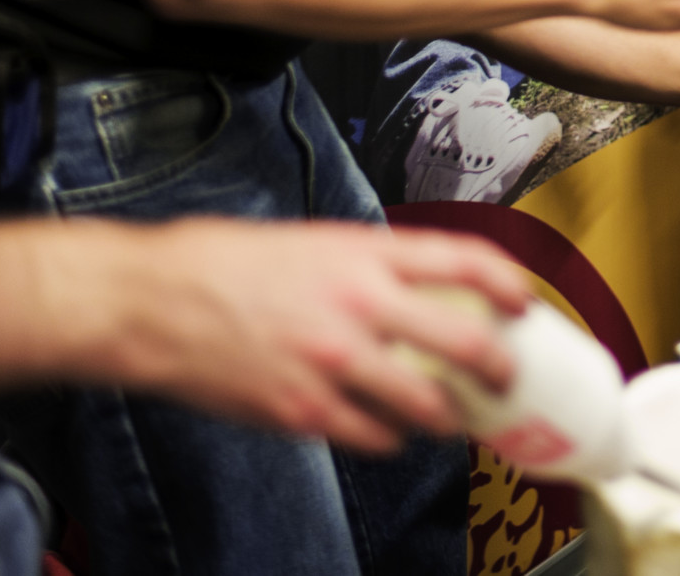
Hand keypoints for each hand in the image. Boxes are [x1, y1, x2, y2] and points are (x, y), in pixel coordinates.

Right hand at [101, 219, 530, 454]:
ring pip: (428, 404)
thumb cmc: (228, 264)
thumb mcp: (317, 242)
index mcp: (366, 255)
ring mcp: (335, 363)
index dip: (510, 284)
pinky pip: (373, 436)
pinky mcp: (303, 410)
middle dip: (499, 369)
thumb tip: (420, 288)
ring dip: (449, 417)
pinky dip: (391, 438)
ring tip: (453, 417)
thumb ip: (372, 265)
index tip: (525, 303)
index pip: (467, 262)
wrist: (154, 302)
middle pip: (466, 343)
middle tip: (506, 378)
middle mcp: (361, 307)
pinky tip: (390, 431)